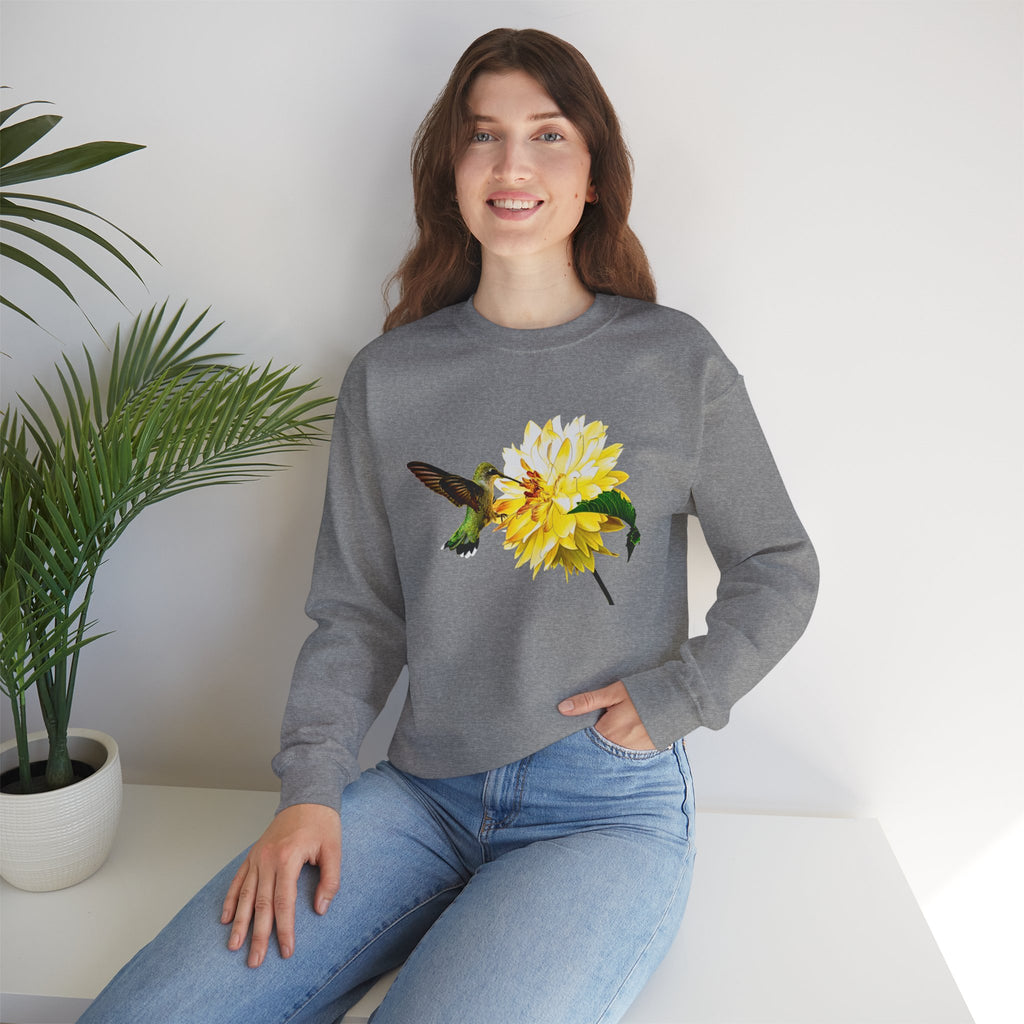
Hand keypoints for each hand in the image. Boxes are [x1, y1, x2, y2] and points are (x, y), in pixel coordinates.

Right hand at [221, 802, 340, 966]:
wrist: (307, 797)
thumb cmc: (322, 823)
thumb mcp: (334, 849)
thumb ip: (330, 880)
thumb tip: (320, 909)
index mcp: (288, 858)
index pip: (284, 902)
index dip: (284, 929)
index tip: (286, 950)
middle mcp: (268, 859)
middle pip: (260, 904)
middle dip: (257, 935)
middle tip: (255, 961)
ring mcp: (258, 857)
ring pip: (245, 895)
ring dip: (239, 923)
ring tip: (234, 947)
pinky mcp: (253, 855)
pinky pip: (238, 880)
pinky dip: (230, 900)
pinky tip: (225, 918)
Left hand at [558, 680, 655, 749]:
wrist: (681, 697)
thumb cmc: (645, 692)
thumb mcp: (614, 692)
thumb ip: (588, 701)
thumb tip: (562, 708)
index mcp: (609, 731)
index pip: (586, 738)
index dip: (582, 730)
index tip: (580, 723)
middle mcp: (621, 746)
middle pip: (600, 745)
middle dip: (597, 736)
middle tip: (605, 719)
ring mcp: (636, 751)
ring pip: (615, 748)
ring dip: (612, 740)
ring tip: (620, 723)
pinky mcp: (648, 750)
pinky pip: (630, 750)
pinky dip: (626, 742)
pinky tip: (632, 729)